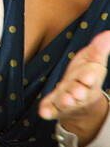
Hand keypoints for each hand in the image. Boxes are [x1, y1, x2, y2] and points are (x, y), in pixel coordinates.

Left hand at [38, 29, 109, 146]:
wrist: (81, 98)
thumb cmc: (86, 74)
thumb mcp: (93, 60)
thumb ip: (99, 48)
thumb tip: (109, 33)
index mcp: (90, 80)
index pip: (91, 77)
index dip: (89, 77)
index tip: (87, 76)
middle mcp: (80, 92)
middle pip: (79, 92)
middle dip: (77, 92)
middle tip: (76, 93)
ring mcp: (67, 100)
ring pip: (66, 102)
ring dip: (65, 101)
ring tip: (64, 101)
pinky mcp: (55, 107)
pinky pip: (51, 109)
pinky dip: (48, 111)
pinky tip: (43, 112)